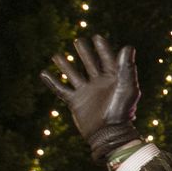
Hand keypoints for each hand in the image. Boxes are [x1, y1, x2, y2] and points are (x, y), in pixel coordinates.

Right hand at [39, 35, 141, 161]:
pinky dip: (52, 82)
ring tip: (56, 55)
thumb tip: (128, 47)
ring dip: (65, 65)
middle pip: (89, 63)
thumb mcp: (126, 86)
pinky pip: (61, 89)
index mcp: (113, 79)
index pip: (107, 59)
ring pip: (73, 74)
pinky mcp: (75, 102)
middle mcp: (99, 84)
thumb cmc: (122, 111)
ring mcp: (86, 92)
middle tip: (78, 41)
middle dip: (84, 53)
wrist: (109, 133)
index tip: (96, 37)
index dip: (102, 48)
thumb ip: (126, 67)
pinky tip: (44, 73)